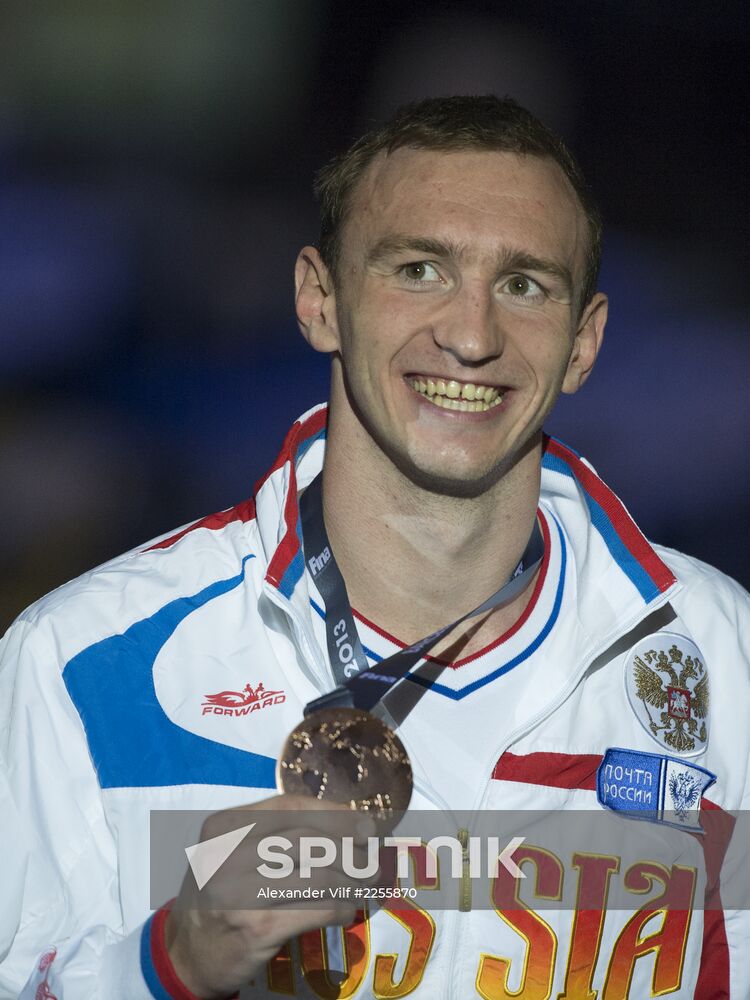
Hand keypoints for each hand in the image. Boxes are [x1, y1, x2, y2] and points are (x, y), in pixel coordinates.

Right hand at [165, 794, 375, 998]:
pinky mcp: (257, 927)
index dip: (334, 813)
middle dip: (349, 848)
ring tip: (363, 887)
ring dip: (351, 881)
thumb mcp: (232, 852)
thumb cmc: (219, 895)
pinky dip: (340, 909)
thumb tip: (344, 827)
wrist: (184, 953)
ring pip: (318, 875)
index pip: (290, 806)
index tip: (364, 824)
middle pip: (309, 839)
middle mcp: (229, 853)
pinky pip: (316, 910)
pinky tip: (346, 912)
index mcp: (225, 826)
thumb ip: (274, 835)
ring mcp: (241, 891)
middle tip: (372, 860)